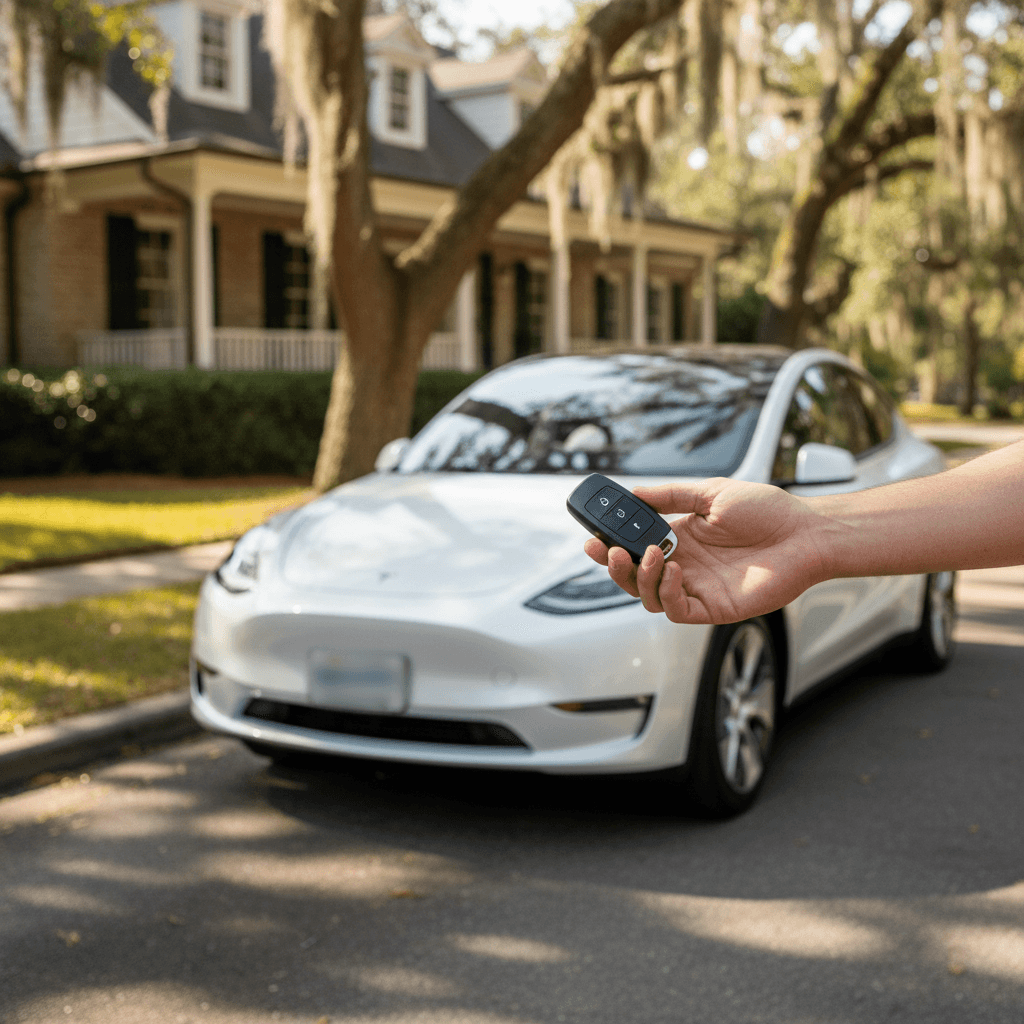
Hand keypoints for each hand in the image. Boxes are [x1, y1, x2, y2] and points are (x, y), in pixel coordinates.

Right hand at [583, 478, 830, 624]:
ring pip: (648, 596)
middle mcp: (684, 565)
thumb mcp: (711, 493)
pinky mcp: (713, 607)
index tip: (592, 536)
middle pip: (634, 576)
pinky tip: (673, 571)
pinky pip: (675, 610)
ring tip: (649, 555)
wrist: (807, 533)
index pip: (634, 546)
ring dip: (639, 578)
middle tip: (606, 551)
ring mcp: (697, 588)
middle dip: (613, 566)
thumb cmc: (768, 511)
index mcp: (680, 538)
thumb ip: (670, 497)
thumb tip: (634, 493)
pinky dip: (665, 594)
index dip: (610, 545)